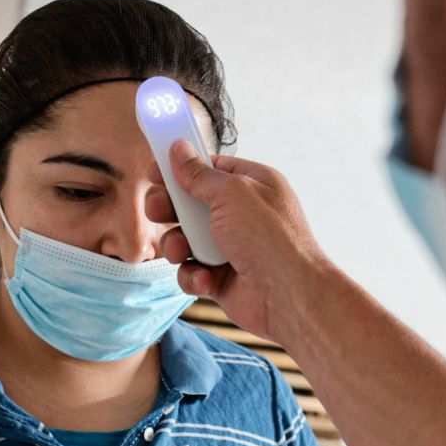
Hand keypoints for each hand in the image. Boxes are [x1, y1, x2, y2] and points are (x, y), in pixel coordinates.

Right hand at [145, 141, 326, 341]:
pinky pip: (193, 272)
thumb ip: (199, 174)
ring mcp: (231, 248)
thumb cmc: (270, 239)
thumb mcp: (232, 194)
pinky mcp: (222, 278)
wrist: (290, 296)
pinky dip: (193, 276)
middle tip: (158, 210)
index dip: (181, 169)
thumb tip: (179, 148)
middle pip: (191, 204)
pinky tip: (205, 280)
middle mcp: (242, 215)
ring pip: (186, 240)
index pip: (210, 169)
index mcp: (252, 185)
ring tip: (182, 253)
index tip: (155, 171)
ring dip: (177, 246)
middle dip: (170, 209)